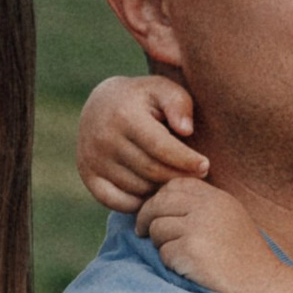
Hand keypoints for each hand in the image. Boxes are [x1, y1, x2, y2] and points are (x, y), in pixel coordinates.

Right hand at [76, 73, 208, 213]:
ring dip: (160, 188)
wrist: (100, 105)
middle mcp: (104, 139)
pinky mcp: (88, 176)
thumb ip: (179, 104)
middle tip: (196, 176)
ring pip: (138, 188)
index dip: (186, 160)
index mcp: (123, 115)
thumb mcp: (162, 90)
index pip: (160, 147)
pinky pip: (119, 202)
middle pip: (151, 171)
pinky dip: (139, 202)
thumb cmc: (143, 99)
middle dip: (178, 176)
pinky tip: (153, 189)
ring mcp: (92, 160)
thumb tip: (186, 130)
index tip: (205, 166)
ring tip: (174, 178)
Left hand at [138, 175, 285, 292]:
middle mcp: (207, 207)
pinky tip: (189, 269)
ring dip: (160, 244)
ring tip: (180, 256)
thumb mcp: (230, 220)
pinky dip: (170, 264)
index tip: (157, 213)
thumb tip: (161, 200)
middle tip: (142, 232)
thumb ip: (203, 206)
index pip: (176, 184)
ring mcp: (198, 228)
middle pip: (158, 203)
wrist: (263, 287)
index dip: (160, 197)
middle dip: (145, 217)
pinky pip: (163, 253)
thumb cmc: (245, 259)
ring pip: (156, 228)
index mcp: (217, 197)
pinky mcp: (190, 250)